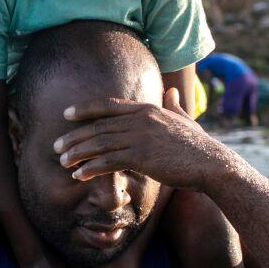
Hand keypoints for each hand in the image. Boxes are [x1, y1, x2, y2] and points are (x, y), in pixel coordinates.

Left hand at [54, 87, 226, 190]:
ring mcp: (140, 137)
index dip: (85, 109)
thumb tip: (171, 92)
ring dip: (77, 153)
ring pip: (99, 143)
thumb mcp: (186, 120)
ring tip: (62, 161)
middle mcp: (140, 119)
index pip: (108, 105)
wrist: (212, 164)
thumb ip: (174, 106)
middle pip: (98, 126)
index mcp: (147, 109)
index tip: (67, 114)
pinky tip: (79, 175)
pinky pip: (108, 161)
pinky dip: (91, 168)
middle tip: (56, 145)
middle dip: (74, 136)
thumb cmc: (199, 146)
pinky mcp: (142, 157)